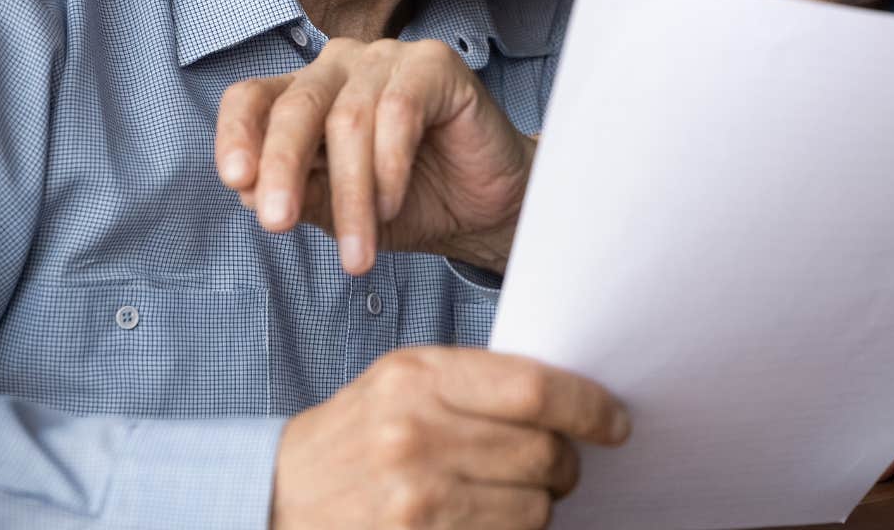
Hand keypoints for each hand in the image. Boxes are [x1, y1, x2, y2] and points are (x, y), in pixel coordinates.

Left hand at [217, 37, 535, 274]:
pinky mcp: (434, 63)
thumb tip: (247, 190)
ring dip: (351, 194)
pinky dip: (389, 167)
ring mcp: (387, 59)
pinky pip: (398, 111)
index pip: (251, 98)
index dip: (235, 133)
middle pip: (295, 107)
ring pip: (348, 121)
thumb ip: (298, 194)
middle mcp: (340, 67)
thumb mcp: (340, 212)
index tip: (235, 180)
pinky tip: (392, 205)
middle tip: (277, 224)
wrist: (485, 210)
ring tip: (359, 249)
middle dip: (283, 170)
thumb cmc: (410, 203)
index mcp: (305, 95)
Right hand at [271, 347, 629, 529]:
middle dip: (566, 462)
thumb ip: (475, 382)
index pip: (535, 390)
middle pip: (543, 453)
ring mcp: (417, 500)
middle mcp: (417, 437)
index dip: (589, 408)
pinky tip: (486, 519)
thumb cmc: (356, 434)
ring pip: (534, 508)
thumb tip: (567, 394)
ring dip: (539, 504)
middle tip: (560, 464)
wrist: (279, 498)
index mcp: (419, 379)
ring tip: (511, 494)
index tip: (614, 421)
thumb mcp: (403, 381)